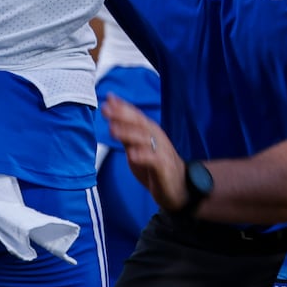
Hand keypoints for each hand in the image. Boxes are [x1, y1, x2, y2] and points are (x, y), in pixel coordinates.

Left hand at [103, 94, 188, 211]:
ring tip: (112, 130)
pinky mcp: (164, 167)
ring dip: (128, 133)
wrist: (180, 186)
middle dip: (122, 115)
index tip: (107, 100)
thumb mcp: (137, 146)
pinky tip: (131, 155)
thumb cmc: (156, 164)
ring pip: (145, 139)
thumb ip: (124, 129)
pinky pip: (153, 160)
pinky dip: (143, 156)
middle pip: (140, 123)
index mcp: (150, 130)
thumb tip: (110, 110)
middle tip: (106, 110)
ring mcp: (161, 151)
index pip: (136, 115)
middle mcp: (156, 137)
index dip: (122, 107)